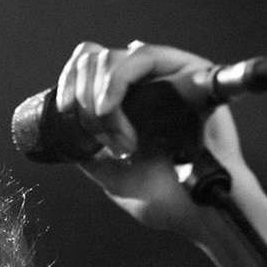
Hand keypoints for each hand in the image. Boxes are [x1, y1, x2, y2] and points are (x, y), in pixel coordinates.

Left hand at [55, 40, 256, 235]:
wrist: (201, 211)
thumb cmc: (167, 199)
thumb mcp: (111, 175)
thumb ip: (88, 151)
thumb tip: (65, 131)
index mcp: (127, 102)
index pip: (86, 65)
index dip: (67, 84)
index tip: (66, 116)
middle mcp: (145, 83)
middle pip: (92, 57)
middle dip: (82, 98)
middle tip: (103, 141)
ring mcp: (167, 73)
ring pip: (111, 57)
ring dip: (101, 100)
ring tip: (122, 142)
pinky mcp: (190, 69)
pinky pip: (143, 55)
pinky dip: (117, 83)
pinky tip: (112, 111)